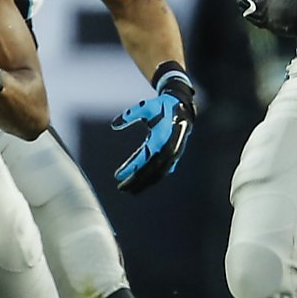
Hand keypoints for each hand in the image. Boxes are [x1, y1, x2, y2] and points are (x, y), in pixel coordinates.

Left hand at [112, 63, 195, 192]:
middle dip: (136, 181)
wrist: (182, 108)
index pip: (144, 158)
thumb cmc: (161, 107)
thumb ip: (130, 115)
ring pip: (158, 174)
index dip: (131, 168)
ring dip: (145, 183)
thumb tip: (114, 125)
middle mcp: (169, 149)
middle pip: (151, 171)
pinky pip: (163, 171)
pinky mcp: (174, 156)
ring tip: (130, 190)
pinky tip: (142, 183)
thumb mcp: (144, 107)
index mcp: (161, 137)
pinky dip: (153, 178)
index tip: (117, 176)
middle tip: (121, 188)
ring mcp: (174, 154)